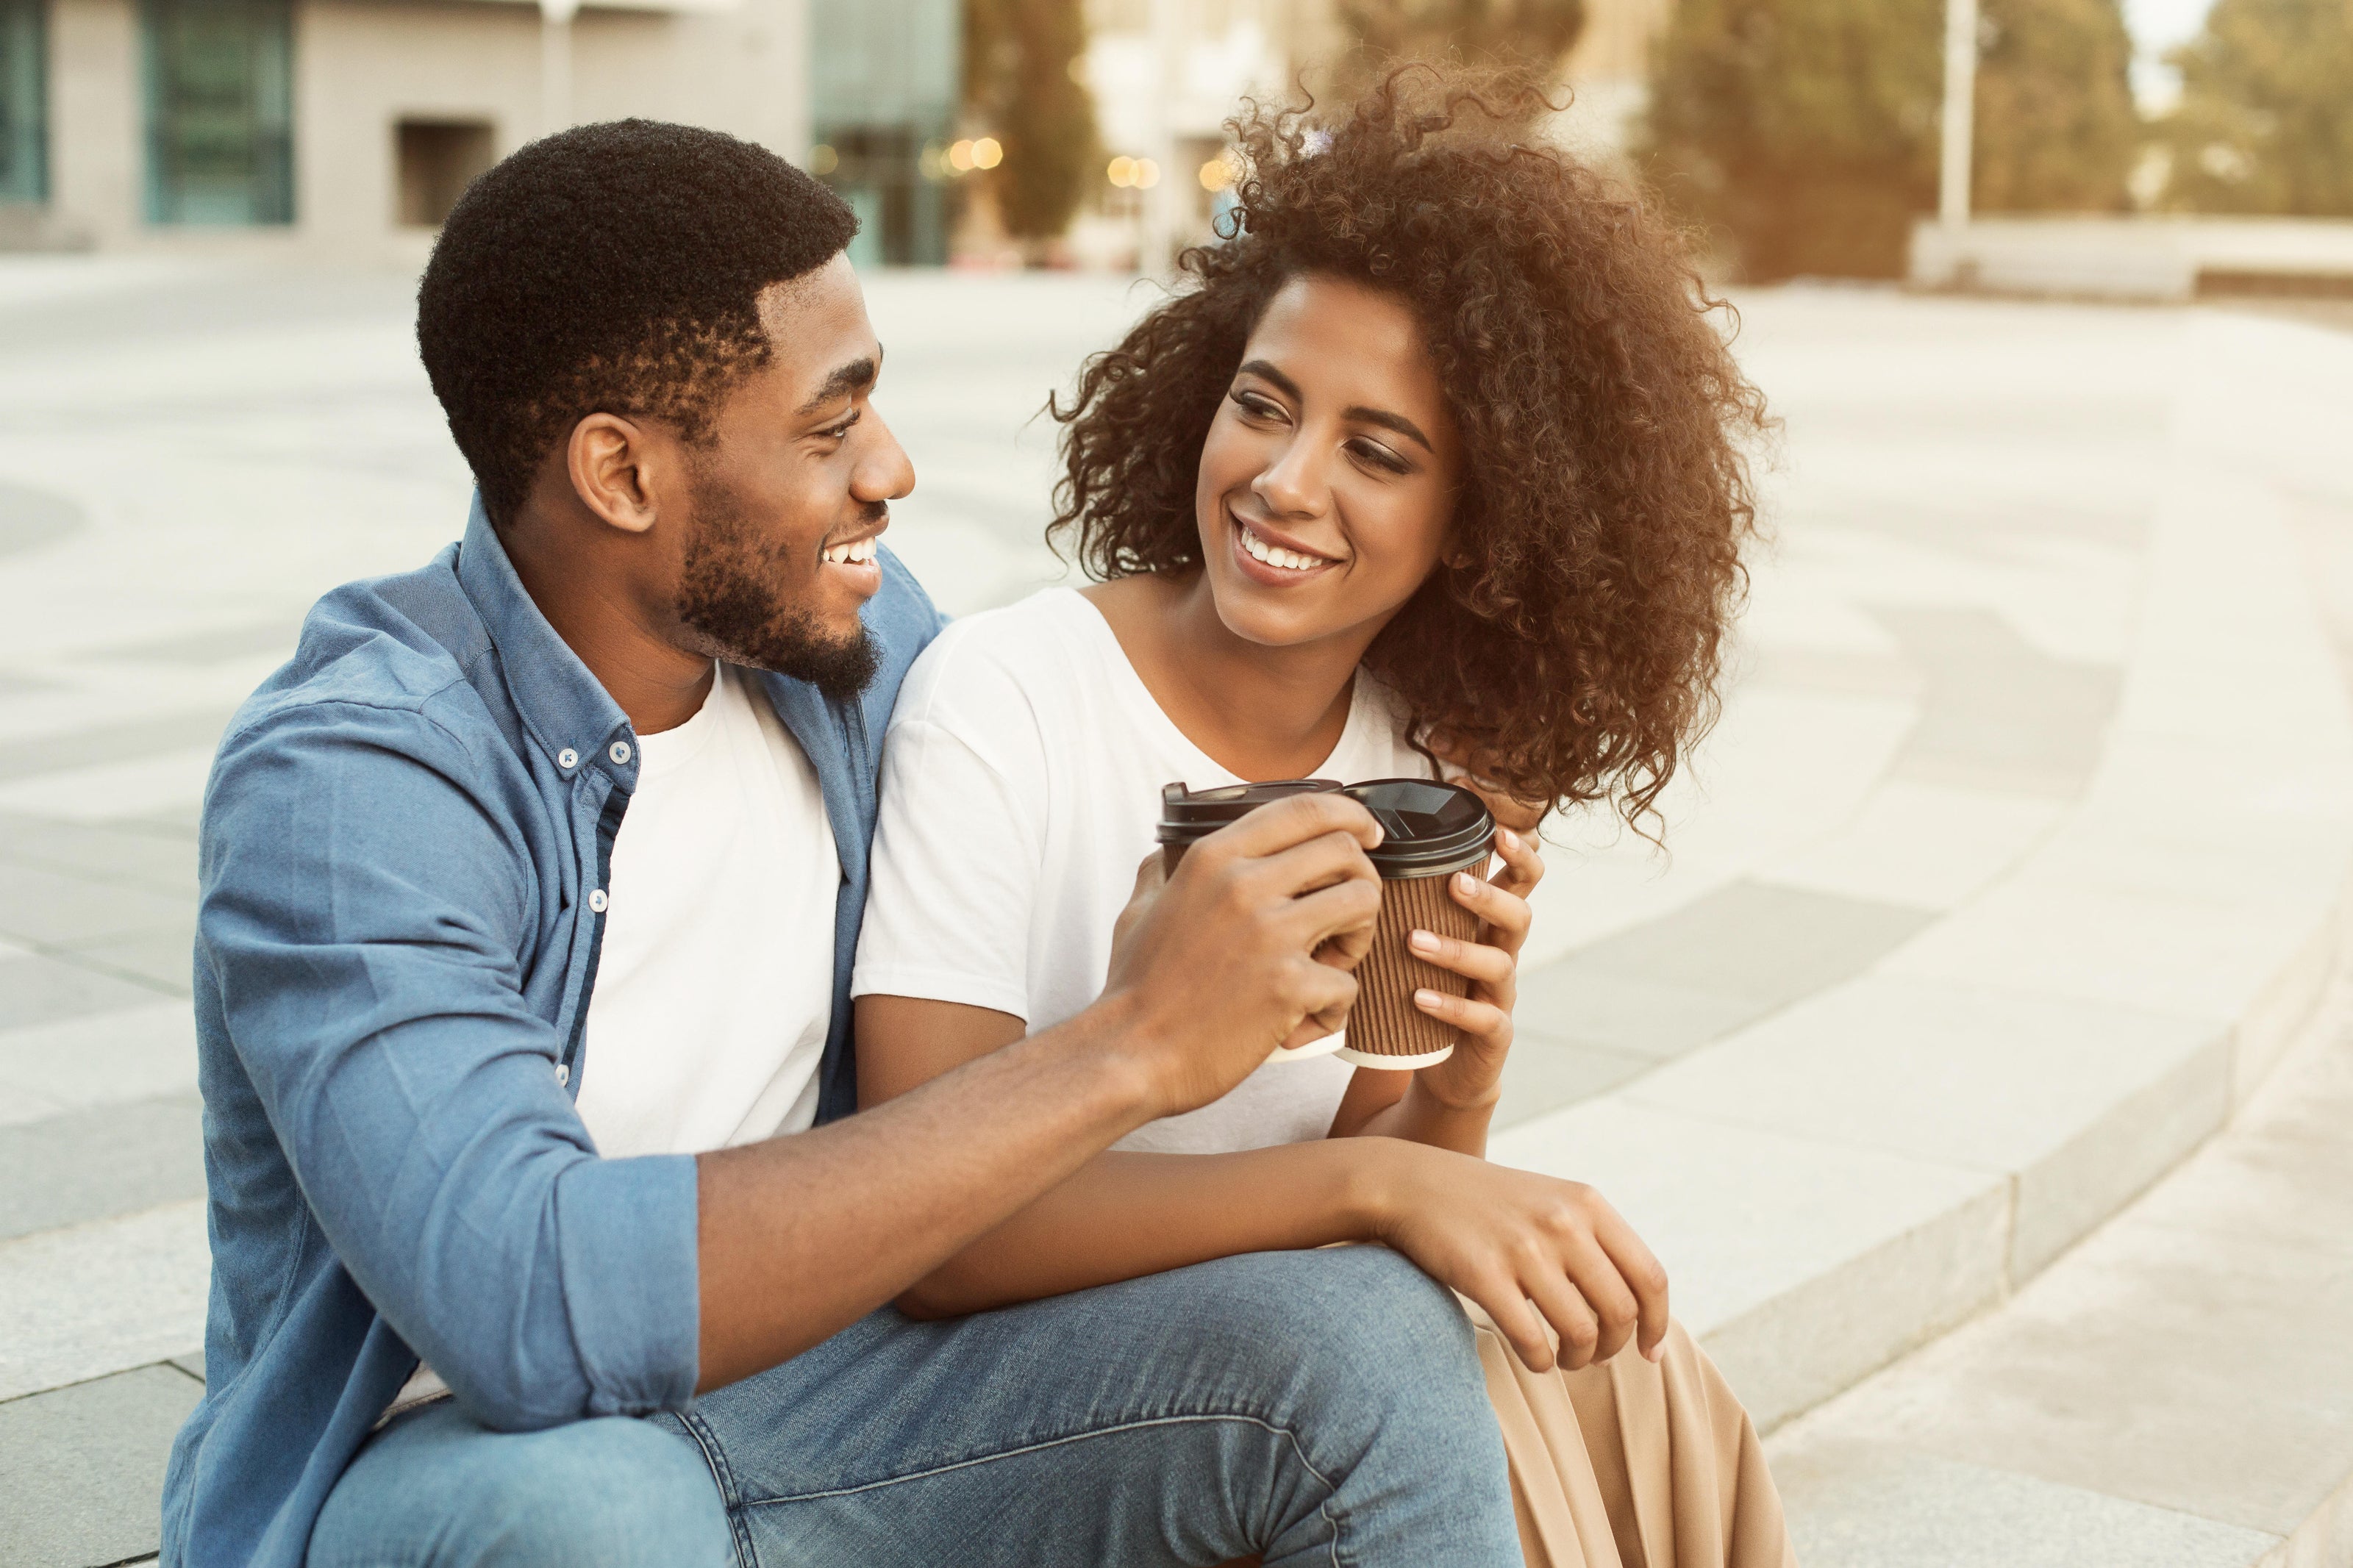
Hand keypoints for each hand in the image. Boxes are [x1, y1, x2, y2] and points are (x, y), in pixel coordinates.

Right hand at [1102, 793, 1383, 1118]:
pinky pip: (1349, 983)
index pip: (1304, 808)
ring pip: (1362, 903)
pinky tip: (1304, 1020)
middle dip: (1361, 881)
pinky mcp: (1288, 985)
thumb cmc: (1136, 989)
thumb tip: (1168, 852)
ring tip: (1332, 963)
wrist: (1129, 1054)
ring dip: (1360, 934)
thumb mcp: (1139, 909)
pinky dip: (1335, 1007)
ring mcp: (1269, 934)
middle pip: (1345, 851)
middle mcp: (1244, 885)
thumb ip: (1162, 871)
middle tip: (1346, 917)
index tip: (1367, 834)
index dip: (1350, 816)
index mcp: (1214, 859)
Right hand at [1369, 1142, 1668, 1370]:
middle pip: (1621, 1311)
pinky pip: (1532, 1341)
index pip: (1650, 1277)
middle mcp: (1563, 1222)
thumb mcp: (1552, 1200)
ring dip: (1578, 1359)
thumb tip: (1639, 1306)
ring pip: (1581, 1331)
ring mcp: (1523, 1248)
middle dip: (1614, 1347)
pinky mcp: (1484, 1273)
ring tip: (1565, 1358)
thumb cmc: (1488, 1204)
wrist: (1412, 1183)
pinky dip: (1540, 1362)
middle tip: (1594, 1355)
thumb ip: (1594, 1240)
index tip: (1649, 1351)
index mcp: (1587, 1203)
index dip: (1657, 1324)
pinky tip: (1533, 1357)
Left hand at [1405, 825, 1543, 1111]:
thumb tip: (1362, 852)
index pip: (1521, 879)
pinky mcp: (1493, 1036)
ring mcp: (1501, 996)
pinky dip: (1451, 1007)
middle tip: (1454, 881)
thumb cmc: (1425, 990)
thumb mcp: (1422, 941)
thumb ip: (1409, 903)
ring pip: (1499, 964)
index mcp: (1490, 924)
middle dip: (1490, 895)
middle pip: (1519, 914)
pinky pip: (1483, 1019)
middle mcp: (1502, 953)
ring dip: (1457, 949)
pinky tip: (1419, 997)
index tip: (1497, 829)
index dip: (1520, 853)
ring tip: (1414, 941)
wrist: (1444, 1068)